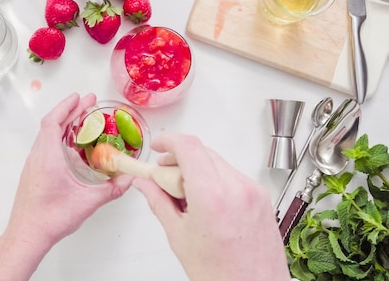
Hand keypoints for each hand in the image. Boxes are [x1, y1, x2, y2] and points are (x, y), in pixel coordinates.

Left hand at [6, 92, 132, 246]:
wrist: (27, 235)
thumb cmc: (50, 219)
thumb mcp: (87, 203)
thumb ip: (111, 190)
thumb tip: (129, 180)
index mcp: (47, 157)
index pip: (53, 122)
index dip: (66, 106)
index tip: (80, 97)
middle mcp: (37, 157)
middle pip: (51, 125)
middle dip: (70, 112)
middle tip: (88, 104)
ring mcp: (33, 166)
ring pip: (46, 137)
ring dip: (63, 126)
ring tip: (82, 122)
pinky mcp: (32, 174)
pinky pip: (45, 148)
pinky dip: (58, 139)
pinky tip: (72, 149)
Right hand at [132, 133, 289, 280]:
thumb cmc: (222, 275)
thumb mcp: (179, 236)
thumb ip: (159, 202)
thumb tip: (145, 184)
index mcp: (213, 195)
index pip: (188, 147)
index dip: (168, 140)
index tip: (158, 146)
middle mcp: (237, 188)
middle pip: (203, 152)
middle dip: (180, 158)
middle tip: (165, 177)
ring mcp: (253, 192)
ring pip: (218, 163)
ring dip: (198, 170)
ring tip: (186, 197)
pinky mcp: (262, 198)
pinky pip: (233, 176)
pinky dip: (215, 180)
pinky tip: (206, 203)